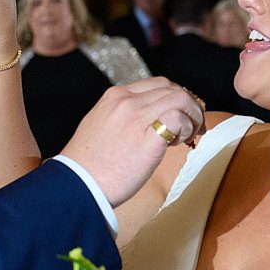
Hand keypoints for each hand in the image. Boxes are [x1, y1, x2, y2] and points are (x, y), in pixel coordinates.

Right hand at [60, 78, 205, 206]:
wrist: (78, 185)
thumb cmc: (89, 165)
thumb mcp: (100, 126)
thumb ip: (121, 117)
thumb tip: (146, 123)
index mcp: (114, 97)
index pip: (157, 84)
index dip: (174, 98)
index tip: (178, 116)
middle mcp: (126, 101)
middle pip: (172, 88)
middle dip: (188, 106)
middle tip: (191, 127)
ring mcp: (137, 117)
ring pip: (181, 98)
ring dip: (191, 116)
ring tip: (185, 137)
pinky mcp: (148, 138)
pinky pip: (179, 119)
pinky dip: (186, 129)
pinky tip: (178, 144)